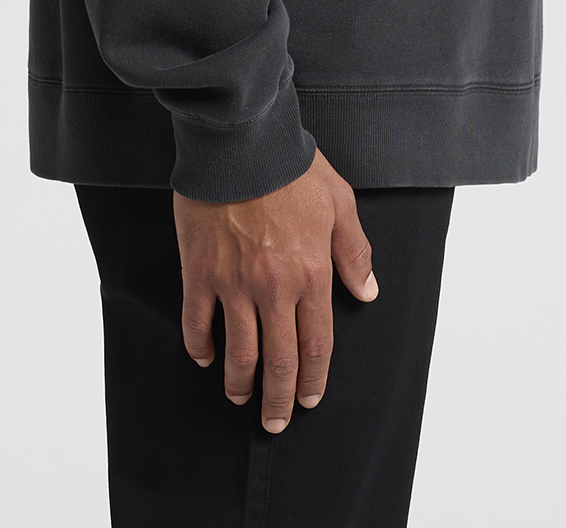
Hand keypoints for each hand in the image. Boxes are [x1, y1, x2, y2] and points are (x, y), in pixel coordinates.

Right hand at [174, 145, 377, 432]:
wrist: (241, 142)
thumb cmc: (291, 167)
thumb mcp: (339, 204)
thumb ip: (355, 252)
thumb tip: (367, 292)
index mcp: (312, 274)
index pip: (316, 344)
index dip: (313, 379)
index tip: (310, 399)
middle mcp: (274, 288)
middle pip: (278, 360)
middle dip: (278, 399)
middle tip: (275, 422)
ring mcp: (234, 283)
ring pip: (238, 352)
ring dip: (240, 383)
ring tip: (240, 398)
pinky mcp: (199, 273)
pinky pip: (198, 323)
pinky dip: (201, 347)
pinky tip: (207, 358)